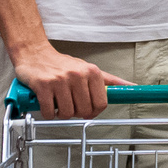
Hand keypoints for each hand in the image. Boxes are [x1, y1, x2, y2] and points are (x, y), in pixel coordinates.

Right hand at [11, 42, 131, 119]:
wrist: (35, 53)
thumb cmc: (63, 64)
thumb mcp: (89, 69)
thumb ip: (110, 80)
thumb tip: (132, 87)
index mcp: (92, 72)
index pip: (101, 103)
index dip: (94, 111)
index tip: (87, 110)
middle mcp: (78, 75)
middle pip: (84, 110)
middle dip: (77, 113)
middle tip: (70, 105)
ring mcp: (60, 80)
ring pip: (67, 113)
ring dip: (61, 114)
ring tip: (58, 104)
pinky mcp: (43, 86)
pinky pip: (49, 112)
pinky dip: (48, 113)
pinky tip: (47, 104)